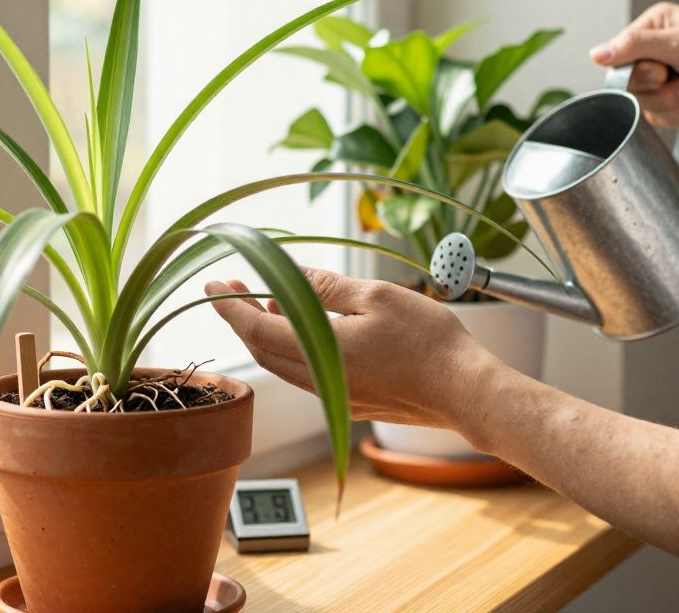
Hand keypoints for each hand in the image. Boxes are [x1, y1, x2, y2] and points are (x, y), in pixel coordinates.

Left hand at [205, 268, 494, 429]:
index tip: (213, 283)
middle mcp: (319, 380)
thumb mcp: (375, 297)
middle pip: (261, 349)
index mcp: (320, 351)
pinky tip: (305, 328)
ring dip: (267, 332)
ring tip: (269, 299)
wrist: (465, 392)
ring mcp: (334, 397)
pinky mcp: (350, 403)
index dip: (229, 305)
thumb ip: (327, 287)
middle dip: (241, 316)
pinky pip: (304, 374)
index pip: (255, 328)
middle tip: (233, 286)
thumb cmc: (428, 341)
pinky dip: (291, 349)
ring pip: (281, 364)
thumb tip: (290, 275)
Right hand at [590, 2, 678, 128]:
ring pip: (645, 104)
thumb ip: (634, 48)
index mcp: (655, 26)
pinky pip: (661, 118)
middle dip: (657, 90)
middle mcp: (658, 49)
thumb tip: (596, 54)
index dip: (635, 72)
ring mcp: (669, 75)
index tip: (661, 71)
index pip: (618, 56)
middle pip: (629, 84)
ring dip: (671, 103)